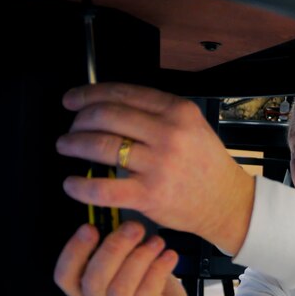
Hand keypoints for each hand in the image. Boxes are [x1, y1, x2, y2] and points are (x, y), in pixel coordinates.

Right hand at [54, 221, 213, 295]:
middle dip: (113, 247)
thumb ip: (120, 257)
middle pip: (93, 279)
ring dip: (139, 257)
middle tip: (133, 228)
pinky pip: (145, 293)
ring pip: (120, 286)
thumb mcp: (133, 277)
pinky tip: (168, 257)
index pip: (65, 278)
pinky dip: (157, 269)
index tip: (89, 228)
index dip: (73, 252)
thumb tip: (119, 226)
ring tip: (156, 242)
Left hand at [57, 83, 254, 253]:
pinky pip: (103, 189)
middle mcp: (169, 134)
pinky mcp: (149, 195)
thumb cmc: (207, 166)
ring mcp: (159, 165)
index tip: (73, 100)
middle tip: (71, 128)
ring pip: (100, 146)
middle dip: (78, 120)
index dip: (89, 93)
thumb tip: (110, 106)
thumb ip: (158, 113)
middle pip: (106, 115)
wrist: (226, 202)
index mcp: (178, 112)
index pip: (123, 93)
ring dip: (74, 144)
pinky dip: (80, 186)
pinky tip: (72, 184)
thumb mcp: (192, 126)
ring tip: (67, 147)